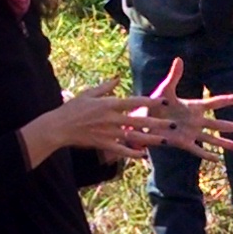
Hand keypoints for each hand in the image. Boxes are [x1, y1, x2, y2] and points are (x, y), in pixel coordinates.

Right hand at [20, 84, 164, 164]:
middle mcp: (111, 119)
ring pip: (134, 137)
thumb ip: (105, 86)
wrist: (59, 127)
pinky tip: (144, 155)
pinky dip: (133, 153)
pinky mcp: (103, 144)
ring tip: (165, 141)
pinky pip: (121, 150)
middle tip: (173, 125)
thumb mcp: (89, 93)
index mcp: (109, 104)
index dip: (150, 102)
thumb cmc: (72, 108)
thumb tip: (117, 78)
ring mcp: (108, 133)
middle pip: (139, 121)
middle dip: (158, 123)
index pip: (134, 102)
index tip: (164, 101)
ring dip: (150, 140)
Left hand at [131, 56, 232, 155]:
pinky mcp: (182, 143)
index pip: (215, 103)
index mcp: (194, 106)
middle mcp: (196, 121)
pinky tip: (218, 160)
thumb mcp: (165, 89)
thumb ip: (174, 76)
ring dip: (226, 143)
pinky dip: (207, 155)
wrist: (142, 119)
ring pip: (212, 139)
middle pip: (219, 124)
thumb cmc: (154, 103)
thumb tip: (179, 59)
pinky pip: (197, 150)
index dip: (229, 100)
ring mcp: (191, 133)